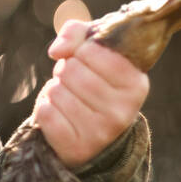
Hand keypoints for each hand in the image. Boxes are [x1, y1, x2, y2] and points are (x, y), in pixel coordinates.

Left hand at [33, 18, 148, 171]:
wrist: (94, 135)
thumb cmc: (94, 81)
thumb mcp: (94, 51)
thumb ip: (77, 34)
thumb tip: (56, 50)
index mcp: (136, 83)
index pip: (92, 51)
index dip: (81, 51)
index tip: (88, 61)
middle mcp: (123, 110)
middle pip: (71, 71)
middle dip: (65, 71)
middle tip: (76, 83)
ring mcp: (101, 132)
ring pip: (55, 90)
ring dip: (54, 90)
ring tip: (69, 99)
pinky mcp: (76, 147)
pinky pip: (45, 112)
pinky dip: (44, 108)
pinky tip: (60, 115)